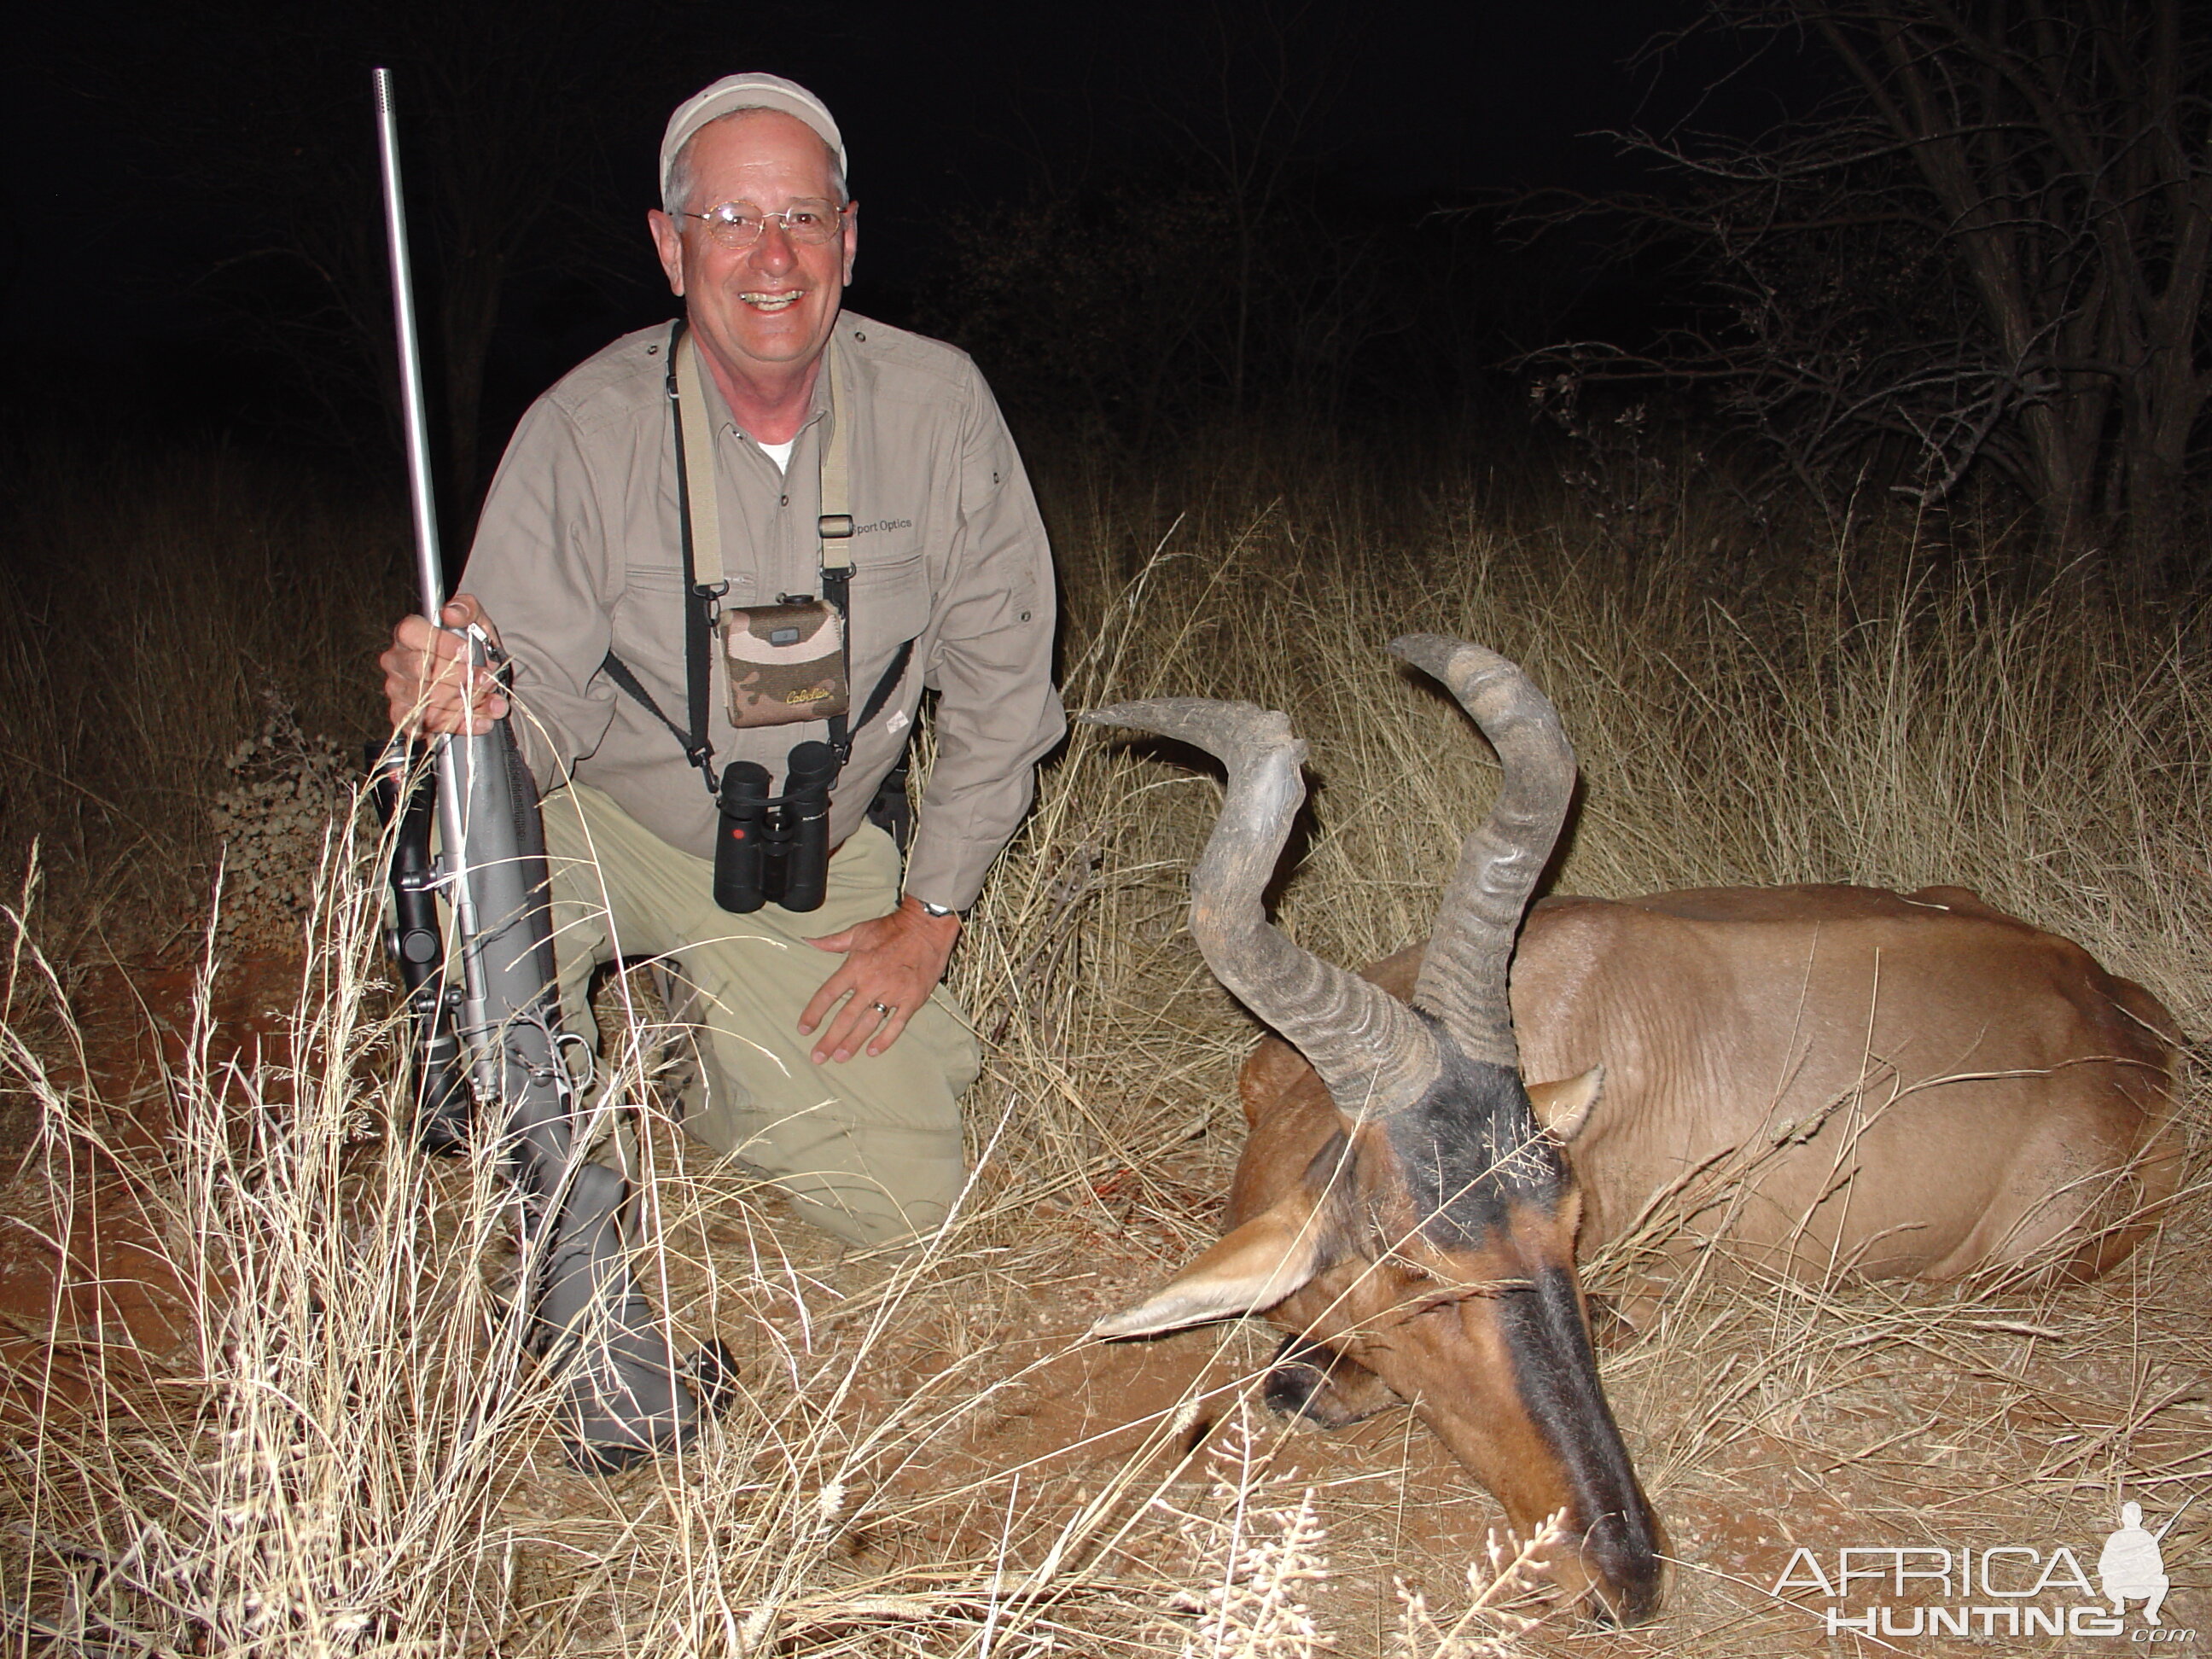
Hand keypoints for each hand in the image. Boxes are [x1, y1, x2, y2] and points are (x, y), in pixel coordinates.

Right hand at [379, 595, 507, 734]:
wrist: (477, 675)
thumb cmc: (471, 644)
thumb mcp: (476, 620)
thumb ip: (466, 610)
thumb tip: (452, 613)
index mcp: (408, 634)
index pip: (410, 633)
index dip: (441, 644)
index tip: (470, 653)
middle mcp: (397, 661)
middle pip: (420, 671)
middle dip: (460, 678)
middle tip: (488, 680)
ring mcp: (397, 690)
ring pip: (426, 700)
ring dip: (465, 704)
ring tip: (495, 703)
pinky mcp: (404, 717)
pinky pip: (425, 725)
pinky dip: (458, 726)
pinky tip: (480, 722)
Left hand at [799, 897, 961, 1061]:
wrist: (927, 926)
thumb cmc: (892, 928)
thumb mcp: (858, 931)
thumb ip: (833, 942)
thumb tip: (809, 941)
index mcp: (856, 966)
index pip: (828, 994)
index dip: (814, 1013)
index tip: (804, 1029)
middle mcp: (871, 983)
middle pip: (845, 1017)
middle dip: (830, 1039)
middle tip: (818, 1057)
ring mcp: (893, 993)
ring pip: (869, 1024)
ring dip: (853, 1043)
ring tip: (840, 1058)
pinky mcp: (912, 999)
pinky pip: (897, 1024)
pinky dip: (885, 1039)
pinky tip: (873, 1051)